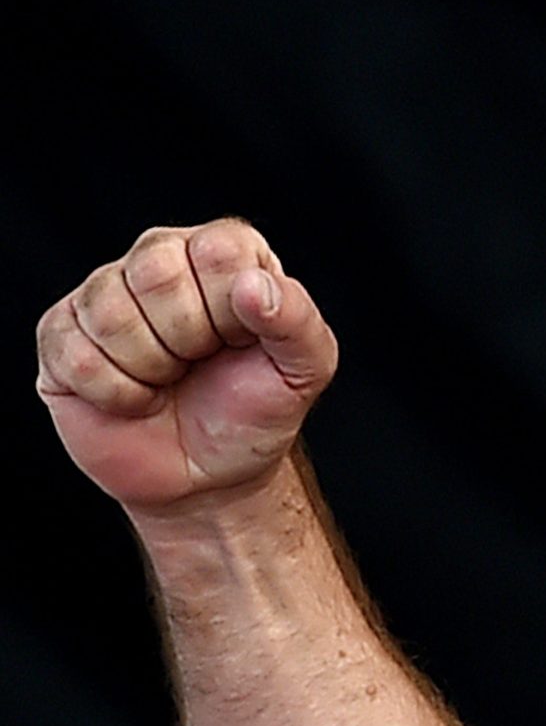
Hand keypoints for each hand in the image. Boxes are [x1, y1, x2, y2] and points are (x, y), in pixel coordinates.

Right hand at [34, 220, 336, 516]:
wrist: (209, 474)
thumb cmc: (254, 412)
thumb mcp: (304, 372)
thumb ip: (299, 322)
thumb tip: (256, 286)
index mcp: (222, 253)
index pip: (217, 250)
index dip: (231, 311)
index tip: (241, 342)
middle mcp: (159, 257)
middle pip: (155, 273)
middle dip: (188, 341)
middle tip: (200, 364)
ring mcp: (102, 293)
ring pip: (111, 315)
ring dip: (151, 370)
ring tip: (168, 380)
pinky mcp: (60, 333)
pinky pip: (78, 356)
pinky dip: (117, 394)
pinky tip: (135, 397)